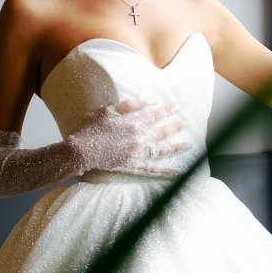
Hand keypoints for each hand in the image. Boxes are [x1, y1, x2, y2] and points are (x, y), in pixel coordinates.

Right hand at [67, 98, 189, 173]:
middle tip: (188, 121)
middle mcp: (140, 137)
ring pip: (162, 149)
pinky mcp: (134, 165)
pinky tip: (177, 171)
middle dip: (176, 125)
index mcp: (135, 123)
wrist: (83, 150)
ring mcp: (138, 153)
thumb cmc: (94, 128)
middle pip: (162, 130)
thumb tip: (150, 101)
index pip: (155, 114)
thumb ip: (130, 104)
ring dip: (176, 146)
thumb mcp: (110, 110)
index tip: (177, 106)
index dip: (167, 110)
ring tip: (189, 144)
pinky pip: (153, 168)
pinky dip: (165, 170)